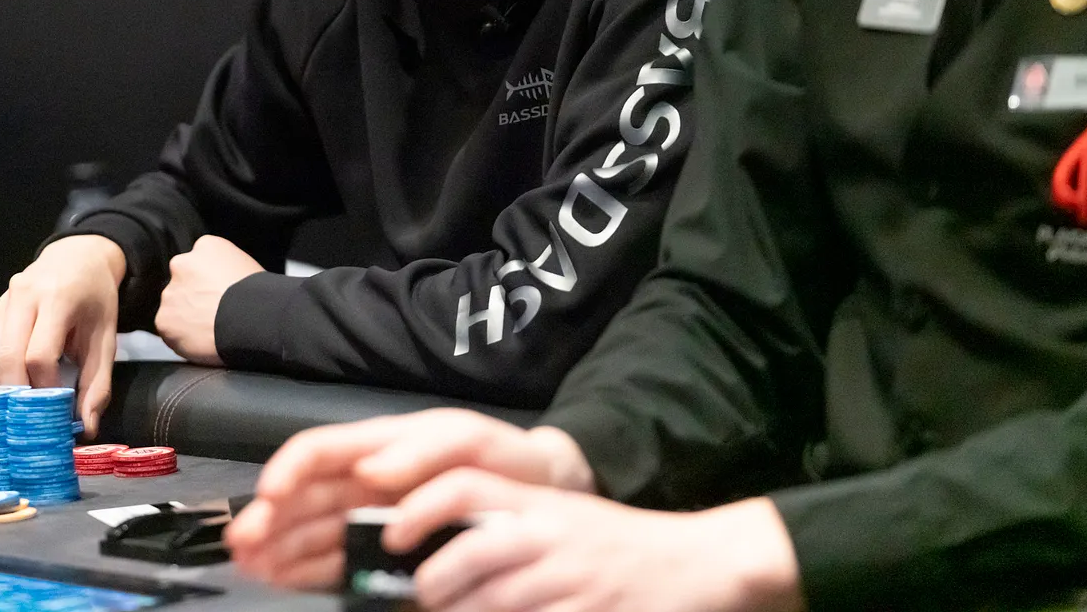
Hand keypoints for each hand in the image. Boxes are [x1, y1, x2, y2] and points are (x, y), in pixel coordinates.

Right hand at [0, 234, 123, 434]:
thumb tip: (87, 428)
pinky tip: (18, 389)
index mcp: (57, 298)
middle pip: (7, 359)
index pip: (38, 356)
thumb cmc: (96, 298)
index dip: (45, 387)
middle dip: (18, 396)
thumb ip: (98, 383)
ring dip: (4, 389)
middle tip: (34, 418)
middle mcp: (24, 296)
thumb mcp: (106, 337)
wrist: (78, 257)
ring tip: (25, 409)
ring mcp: (5, 302)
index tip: (58, 406)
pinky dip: (1, 375)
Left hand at [154, 235, 262, 364]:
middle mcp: (182, 264)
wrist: (255, 320)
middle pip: (182, 283)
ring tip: (211, 329)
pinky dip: (182, 338)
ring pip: (174, 307)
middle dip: (193, 297)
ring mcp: (171, 293)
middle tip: (213, 312)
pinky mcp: (164, 320)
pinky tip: (203, 340)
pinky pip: (170, 331)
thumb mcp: (246, 266)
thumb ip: (224, 270)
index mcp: (206, 247)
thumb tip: (220, 284)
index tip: (217, 293)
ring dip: (186, 317)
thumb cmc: (260, 296)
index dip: (208, 281)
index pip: (199, 262)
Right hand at [226, 408, 591, 589]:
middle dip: (267, 518)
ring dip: (276, 549)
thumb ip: (418, 452)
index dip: (286, 469)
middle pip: (302, 497)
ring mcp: (371, 518)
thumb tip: (366, 469)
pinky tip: (278, 582)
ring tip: (249, 568)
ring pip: (309, 532)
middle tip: (241, 543)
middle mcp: (364, 481)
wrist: (542, 491)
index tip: (268, 495)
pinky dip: (303, 572)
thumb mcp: (467, 439)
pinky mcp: (384, 552)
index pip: (317, 451)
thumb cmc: (502, 456)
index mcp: (376, 443)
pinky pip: (334, 561)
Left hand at [393, 469, 801, 611]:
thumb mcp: (559, 518)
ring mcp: (574, 579)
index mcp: (539, 503)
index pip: (466, 486)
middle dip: (437, 585)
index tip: (390, 534)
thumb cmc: (613, 545)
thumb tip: (430, 554)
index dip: (421, 507)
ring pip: (496, 603)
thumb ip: (505, 526)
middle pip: (473, 554)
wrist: (696, 563)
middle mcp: (552, 534)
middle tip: (424, 598)